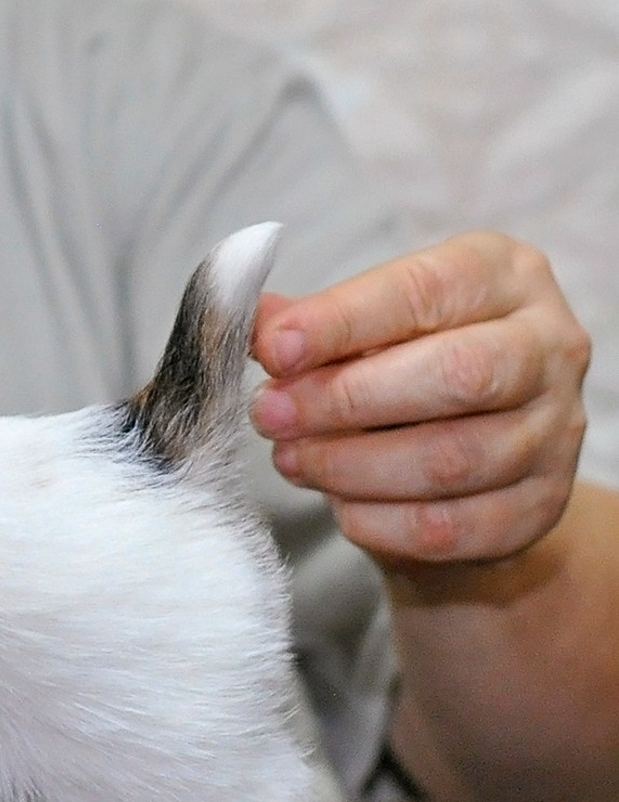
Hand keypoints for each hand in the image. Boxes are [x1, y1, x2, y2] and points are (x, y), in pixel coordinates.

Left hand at [249, 232, 589, 568]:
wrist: (461, 461)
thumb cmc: (401, 369)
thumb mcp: (359, 328)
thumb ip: (304, 323)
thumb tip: (246, 320)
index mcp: (503, 276)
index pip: (424, 290)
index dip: (341, 321)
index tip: (272, 350)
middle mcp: (548, 346)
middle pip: (459, 373)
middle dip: (346, 399)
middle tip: (269, 414)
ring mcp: (556, 431)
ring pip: (452, 458)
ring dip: (350, 466)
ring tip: (291, 459)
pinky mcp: (540, 507)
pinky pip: (450, 525)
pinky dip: (378, 521)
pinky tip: (338, 505)